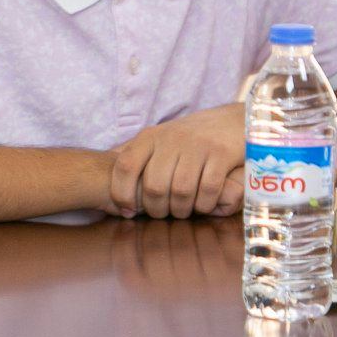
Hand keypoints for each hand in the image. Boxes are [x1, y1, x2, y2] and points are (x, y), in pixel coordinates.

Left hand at [106, 104, 244, 219]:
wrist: (232, 122)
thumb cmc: (189, 138)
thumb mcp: (159, 139)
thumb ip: (135, 153)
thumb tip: (103, 169)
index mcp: (150, 136)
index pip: (125, 166)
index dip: (122, 193)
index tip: (127, 210)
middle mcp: (171, 139)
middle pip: (154, 186)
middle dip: (156, 209)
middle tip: (162, 214)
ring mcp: (197, 145)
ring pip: (180, 191)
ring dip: (181, 210)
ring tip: (182, 211)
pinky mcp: (221, 154)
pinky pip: (207, 190)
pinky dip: (204, 205)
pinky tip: (203, 205)